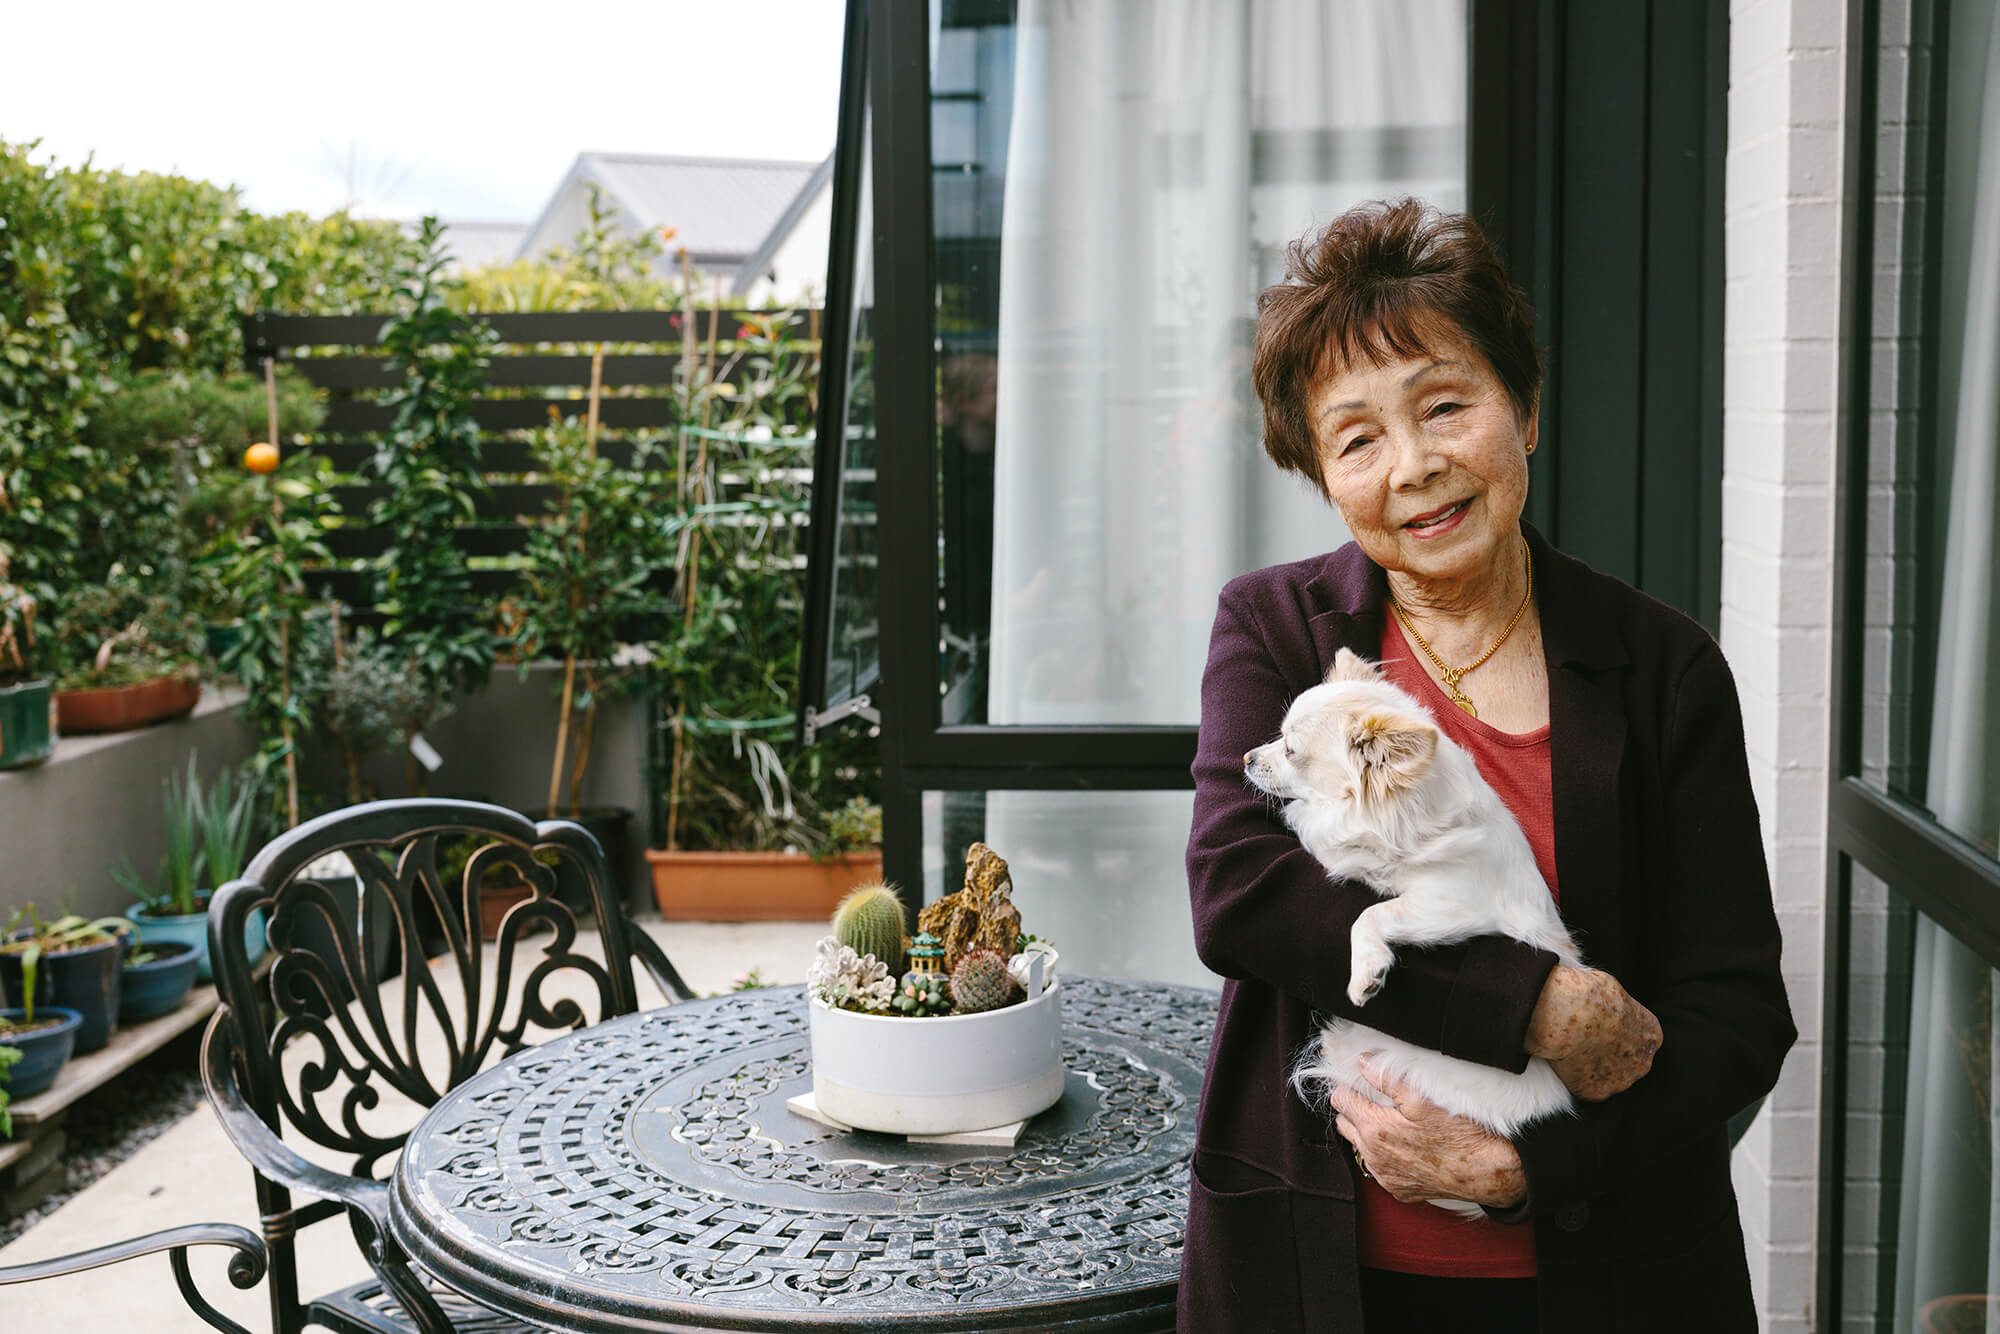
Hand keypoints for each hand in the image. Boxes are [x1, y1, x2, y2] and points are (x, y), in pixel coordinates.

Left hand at [1328, 1056, 1527, 1208]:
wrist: (1486, 1172)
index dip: (1351, 1087)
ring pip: (1359, 1147)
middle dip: (1356, 1109)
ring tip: (1394, 1123)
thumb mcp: (1424, 1097)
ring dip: (1368, 1133)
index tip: (1364, 1083)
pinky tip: (1406, 1146)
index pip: (1340, 1101)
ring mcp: (1384, 1176)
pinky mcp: (1397, 1190)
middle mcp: (1374, 1156)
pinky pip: (1379, 1168)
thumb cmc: (1459, 1133)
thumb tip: (1363, 1062)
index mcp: (1375, 1130)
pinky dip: (1385, 1155)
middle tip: (1379, 1101)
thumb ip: (1387, 1078)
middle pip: (1345, 1124)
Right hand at [1525, 966, 1662, 1100]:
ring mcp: (1620, 1080)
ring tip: (1573, 1050)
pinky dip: (1577, 1079)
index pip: (1642, 1039)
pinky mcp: (1596, 1092)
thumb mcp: (1613, 990)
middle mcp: (1643, 1062)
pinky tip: (1565, 1061)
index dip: (1621, 1034)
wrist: (1565, 1014)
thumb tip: (1611, 1009)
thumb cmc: (1588, 994)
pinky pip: (1587, 1088)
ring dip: (1594, 1069)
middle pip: (1629, 1063)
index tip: (1603, 1028)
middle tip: (1586, 1041)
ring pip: (1609, 1078)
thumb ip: (1620, 1009)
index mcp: (1652, 1034)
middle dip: (1611, 1055)